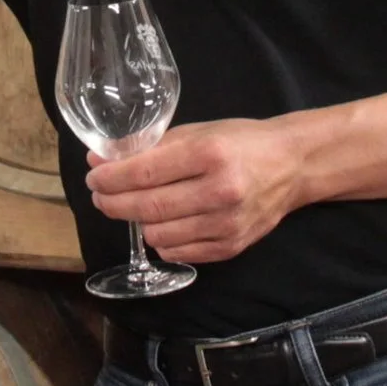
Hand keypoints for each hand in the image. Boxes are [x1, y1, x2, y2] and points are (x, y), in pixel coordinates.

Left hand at [85, 118, 302, 263]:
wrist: (292, 165)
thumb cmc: (241, 142)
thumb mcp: (198, 132)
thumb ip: (152, 147)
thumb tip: (101, 159)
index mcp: (209, 154)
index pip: (145, 172)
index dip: (111, 178)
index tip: (94, 176)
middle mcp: (220, 191)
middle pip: (148, 207)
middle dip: (113, 203)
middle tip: (100, 196)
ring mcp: (227, 224)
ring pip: (158, 236)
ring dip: (139, 222)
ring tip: (137, 207)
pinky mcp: (231, 247)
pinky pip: (179, 253)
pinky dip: (163, 240)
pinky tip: (164, 223)